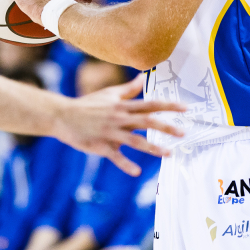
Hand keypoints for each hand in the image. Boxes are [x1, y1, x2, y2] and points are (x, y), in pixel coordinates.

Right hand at [53, 75, 185, 175]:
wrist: (63, 115)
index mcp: (122, 105)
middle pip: (146, 121)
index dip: (168, 106)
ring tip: (169, 153)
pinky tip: (136, 171)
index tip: (186, 109)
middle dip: (166, 127)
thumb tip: (143, 77)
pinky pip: (115, 156)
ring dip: (152, 147)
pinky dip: (125, 164)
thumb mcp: (108, 94)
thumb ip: (128, 89)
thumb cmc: (87, 105)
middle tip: (183, 133)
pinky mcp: (101, 145)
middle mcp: (118, 117)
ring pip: (134, 140)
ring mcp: (110, 132)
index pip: (149, 104)